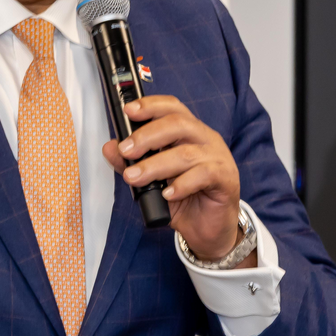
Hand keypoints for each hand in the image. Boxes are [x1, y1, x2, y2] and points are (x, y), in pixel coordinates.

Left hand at [102, 96, 252, 265]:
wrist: (209, 229)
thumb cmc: (185, 199)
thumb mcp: (152, 181)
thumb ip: (132, 163)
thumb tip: (110, 148)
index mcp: (190, 132)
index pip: (173, 108)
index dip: (151, 105)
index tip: (128, 111)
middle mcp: (206, 139)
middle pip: (178, 124)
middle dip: (147, 136)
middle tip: (126, 150)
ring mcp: (218, 157)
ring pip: (185, 153)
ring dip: (155, 165)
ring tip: (134, 177)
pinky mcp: (226, 178)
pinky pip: (203, 175)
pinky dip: (182, 184)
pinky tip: (167, 195)